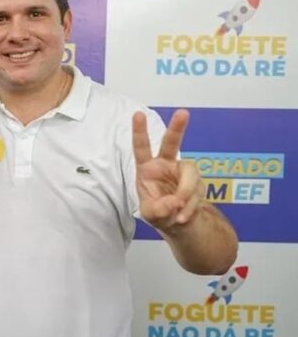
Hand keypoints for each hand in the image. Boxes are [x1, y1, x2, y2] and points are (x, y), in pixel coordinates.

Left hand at [132, 109, 204, 230]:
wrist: (179, 223)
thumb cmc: (159, 212)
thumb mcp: (151, 214)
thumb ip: (159, 209)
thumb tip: (174, 202)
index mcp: (148, 168)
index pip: (142, 147)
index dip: (139, 131)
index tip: (137, 114)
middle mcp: (166, 165)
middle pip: (172, 143)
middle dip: (177, 128)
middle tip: (183, 113)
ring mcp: (183, 172)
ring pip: (191, 175)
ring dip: (186, 194)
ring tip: (179, 211)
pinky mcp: (198, 182)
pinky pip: (198, 193)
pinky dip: (191, 207)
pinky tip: (183, 217)